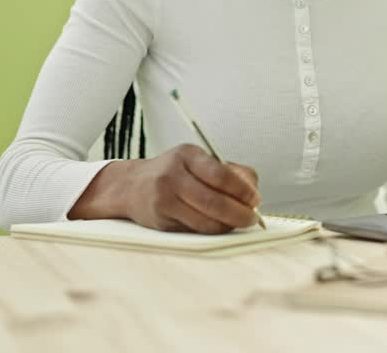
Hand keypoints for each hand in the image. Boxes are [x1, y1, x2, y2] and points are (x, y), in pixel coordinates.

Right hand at [123, 144, 261, 233]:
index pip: (220, 174)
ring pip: (205, 221)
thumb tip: (252, 190)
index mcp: (187, 155)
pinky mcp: (161, 220)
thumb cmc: (173, 172)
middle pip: (214, 201)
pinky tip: (218, 225)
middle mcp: (173, 175)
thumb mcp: (198, 161)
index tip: (255, 199)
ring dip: (227, 226)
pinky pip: (194, 230)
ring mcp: (165, 199)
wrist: (131, 186)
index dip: (242, 190)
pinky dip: (212, 230)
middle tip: (252, 218)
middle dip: (239, 213)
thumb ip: (230, 172)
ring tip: (237, 222)